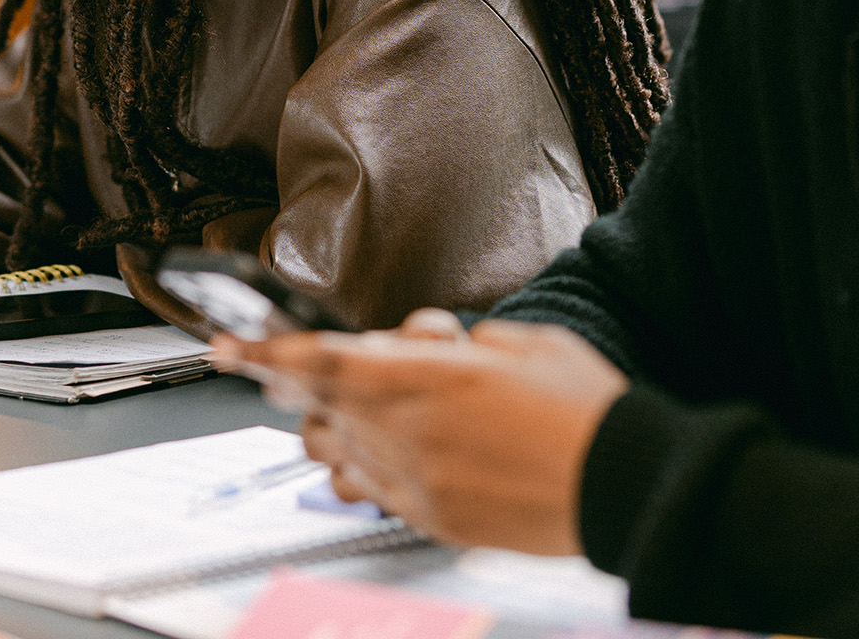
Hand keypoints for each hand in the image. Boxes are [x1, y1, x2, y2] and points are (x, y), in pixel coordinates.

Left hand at [230, 320, 627, 554]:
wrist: (628, 485)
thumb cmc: (583, 411)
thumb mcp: (522, 344)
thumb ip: (457, 342)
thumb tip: (424, 344)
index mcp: (429, 377)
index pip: (321, 360)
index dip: (266, 351)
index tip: (230, 344)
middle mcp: (410, 432)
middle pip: (316, 407)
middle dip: (298, 386)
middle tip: (301, 368)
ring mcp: (417, 481)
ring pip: (335, 451)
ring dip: (333, 426)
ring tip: (360, 411)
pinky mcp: (433, 517)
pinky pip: (372, 490)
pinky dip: (366, 467)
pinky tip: (389, 453)